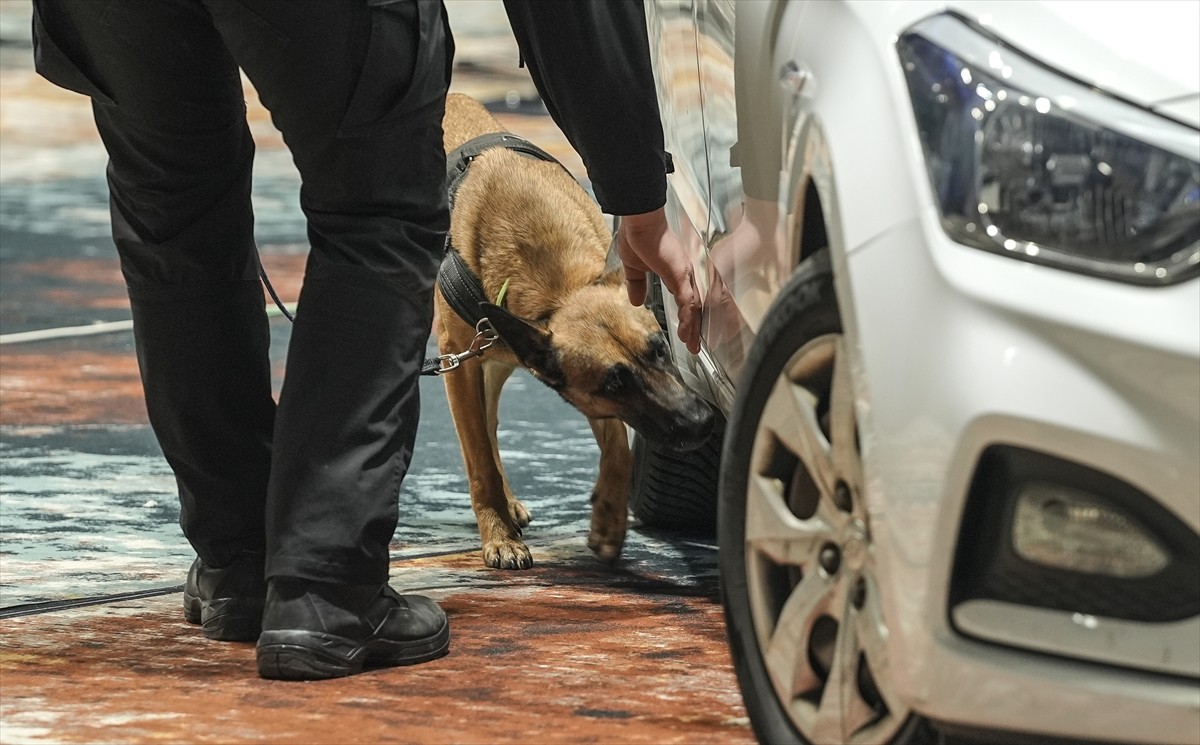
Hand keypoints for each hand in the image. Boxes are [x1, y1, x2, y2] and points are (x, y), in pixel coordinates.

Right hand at [616, 207, 701, 353]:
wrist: (639, 220)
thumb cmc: (637, 236)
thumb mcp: (634, 267)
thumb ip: (637, 283)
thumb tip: (636, 302)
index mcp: (674, 273)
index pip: (685, 299)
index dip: (687, 316)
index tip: (685, 331)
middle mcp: (683, 275)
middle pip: (694, 306)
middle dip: (695, 327)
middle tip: (694, 345)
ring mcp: (684, 275)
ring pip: (694, 307)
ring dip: (693, 328)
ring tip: (692, 345)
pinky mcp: (680, 275)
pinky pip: (688, 302)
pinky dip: (689, 320)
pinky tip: (688, 333)